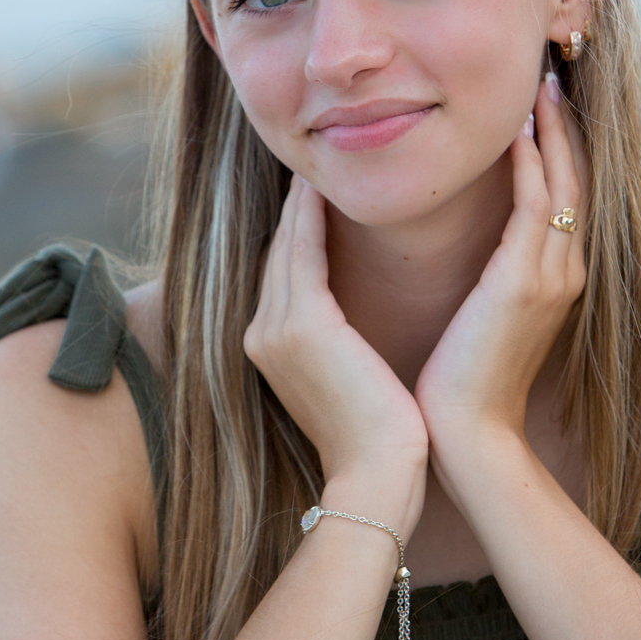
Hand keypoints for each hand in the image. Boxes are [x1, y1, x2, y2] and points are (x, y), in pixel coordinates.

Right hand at [243, 175, 429, 491]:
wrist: (379, 474)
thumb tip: (351, 330)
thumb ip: (336, 348)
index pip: (281, 274)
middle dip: (292, 209)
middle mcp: (260, 335)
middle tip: (313, 165)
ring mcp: (275, 329)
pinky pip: (303, 252)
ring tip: (318, 166)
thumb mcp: (347, 383)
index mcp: (270, 349)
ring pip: (286, 246)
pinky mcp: (302, 325)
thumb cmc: (380, 437)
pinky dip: (310, 218)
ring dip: (299, 202)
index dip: (294, 232)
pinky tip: (322, 190)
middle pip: (276, 252)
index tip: (312, 196)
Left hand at [414, 71, 588, 467]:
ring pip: (564, 185)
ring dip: (553, 133)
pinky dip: (531, 166)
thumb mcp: (485, 315)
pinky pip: (537, 207)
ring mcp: (553, 277)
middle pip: (577, 180)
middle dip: (565, 126)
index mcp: (556, 278)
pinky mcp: (526, 283)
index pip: (566, 195)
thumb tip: (479, 249)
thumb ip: (494, 276)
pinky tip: (518, 132)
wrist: (466, 434)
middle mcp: (566, 272)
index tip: (540, 103)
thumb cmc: (462, 380)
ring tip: (541, 86)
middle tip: (550, 74)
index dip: (560, 147)